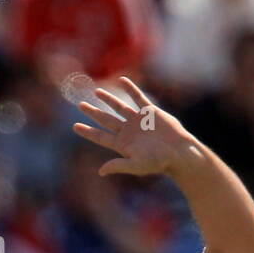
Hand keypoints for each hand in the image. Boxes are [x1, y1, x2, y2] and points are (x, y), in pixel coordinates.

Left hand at [73, 77, 192, 177]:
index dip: (87, 132)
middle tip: (80, 105)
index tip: (75, 126)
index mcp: (123, 145)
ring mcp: (138, 121)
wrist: (179, 152)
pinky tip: (122, 80)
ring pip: (119, 107)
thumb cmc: (159, 162)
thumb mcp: (137, 165)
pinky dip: (130, 89)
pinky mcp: (150, 112)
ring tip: (97, 91)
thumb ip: (118, 165)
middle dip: (93, 113)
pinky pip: (138, 97)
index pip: (101, 137)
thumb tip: (100, 171)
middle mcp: (128, 131)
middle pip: (106, 120)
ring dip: (108, 99)